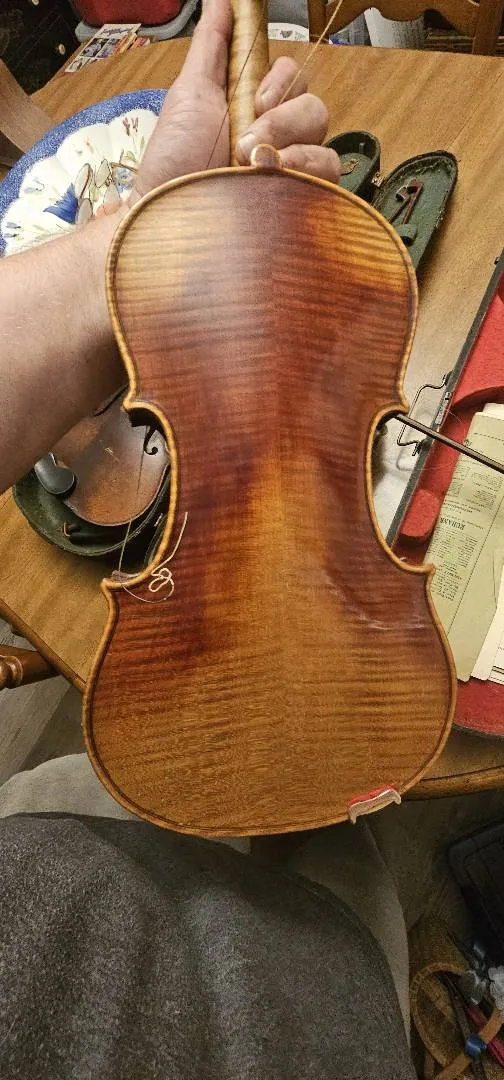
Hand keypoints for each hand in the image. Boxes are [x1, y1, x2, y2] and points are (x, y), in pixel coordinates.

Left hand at [131, 0, 339, 202]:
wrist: (168, 216)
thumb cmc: (172, 164)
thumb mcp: (189, 94)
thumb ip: (211, 46)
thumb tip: (221, 0)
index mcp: (254, 109)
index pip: (292, 78)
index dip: (281, 81)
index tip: (258, 99)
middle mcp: (277, 139)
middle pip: (313, 106)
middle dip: (283, 118)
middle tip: (247, 141)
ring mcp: (290, 172)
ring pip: (324, 138)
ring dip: (291, 144)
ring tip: (253, 165)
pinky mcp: (300, 203)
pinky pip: (329, 174)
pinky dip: (306, 170)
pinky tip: (275, 178)